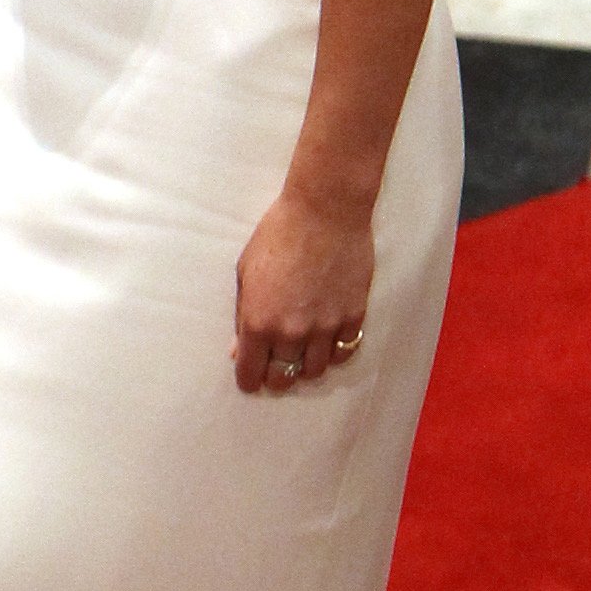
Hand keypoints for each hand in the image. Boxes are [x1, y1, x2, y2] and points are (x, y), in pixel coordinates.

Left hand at [233, 186, 374, 393]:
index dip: (248, 379)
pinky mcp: (352, 317)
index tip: (250, 377)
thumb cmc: (278, 234)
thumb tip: (239, 349)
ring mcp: (325, 327)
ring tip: (303, 350)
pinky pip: (343, 351)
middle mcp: (291, 332)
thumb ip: (243, 314)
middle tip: (276, 363)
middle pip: (283, 379)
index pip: (251, 375)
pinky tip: (327, 338)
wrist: (325, 211)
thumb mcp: (246, 271)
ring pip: (315, 371)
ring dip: (306, 364)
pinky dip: (334, 350)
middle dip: (276, 375)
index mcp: (258, 322)